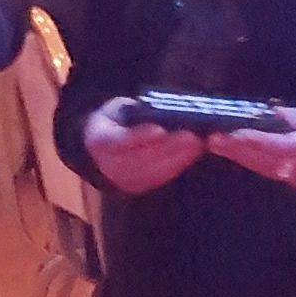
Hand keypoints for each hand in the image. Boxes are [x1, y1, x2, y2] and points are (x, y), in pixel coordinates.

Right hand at [78, 100, 206, 195]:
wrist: (102, 148)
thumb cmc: (116, 121)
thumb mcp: (119, 110)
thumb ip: (135, 111)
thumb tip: (160, 110)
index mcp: (99, 140)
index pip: (118, 141)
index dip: (139, 136)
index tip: (159, 130)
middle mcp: (108, 165)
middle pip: (141, 159)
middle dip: (168, 147)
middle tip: (190, 136)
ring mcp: (123, 179)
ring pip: (154, 170)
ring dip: (178, 157)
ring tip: (196, 143)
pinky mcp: (139, 186)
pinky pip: (161, 176)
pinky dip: (178, 163)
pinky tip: (192, 152)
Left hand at [210, 95, 295, 192]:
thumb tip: (273, 114)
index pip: (285, 146)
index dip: (259, 141)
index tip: (236, 134)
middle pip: (269, 161)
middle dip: (239, 150)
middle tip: (213, 137)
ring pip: (266, 168)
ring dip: (240, 156)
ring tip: (216, 143)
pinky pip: (271, 171)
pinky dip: (252, 160)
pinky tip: (234, 150)